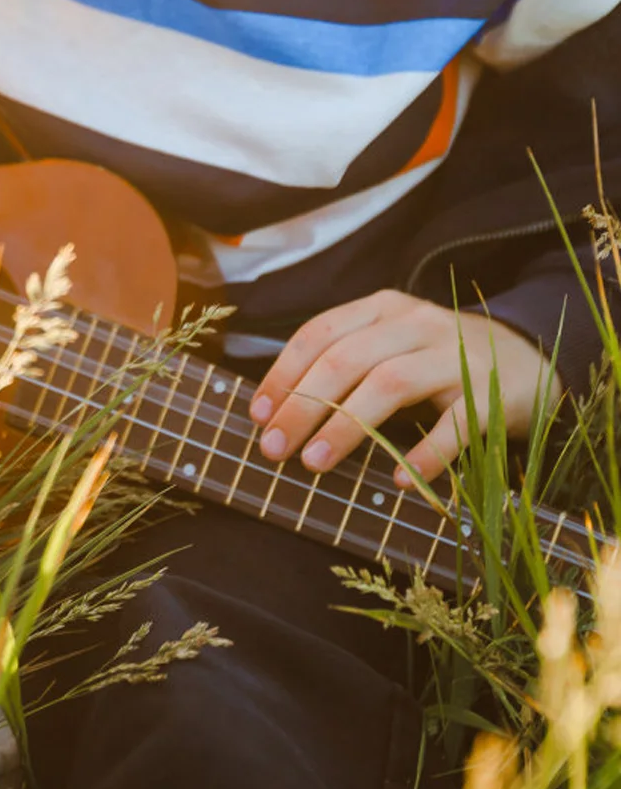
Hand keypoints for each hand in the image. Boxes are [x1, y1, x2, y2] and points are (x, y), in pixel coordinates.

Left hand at [247, 291, 560, 486]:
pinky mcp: (492, 392)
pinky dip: (426, 453)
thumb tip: (279, 411)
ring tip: (314, 463)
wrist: (532, 358)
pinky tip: (399, 480)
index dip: (283, 374)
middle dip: (301, 405)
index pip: (319, 333)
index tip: (257, 415)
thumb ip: (346, 362)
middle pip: (345, 359)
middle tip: (273, 449)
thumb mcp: (392, 343)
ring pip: (389, 383)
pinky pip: (454, 423)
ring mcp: (455, 354)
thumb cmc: (440, 360)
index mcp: (382, 308)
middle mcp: (415, 323)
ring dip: (345, 426)